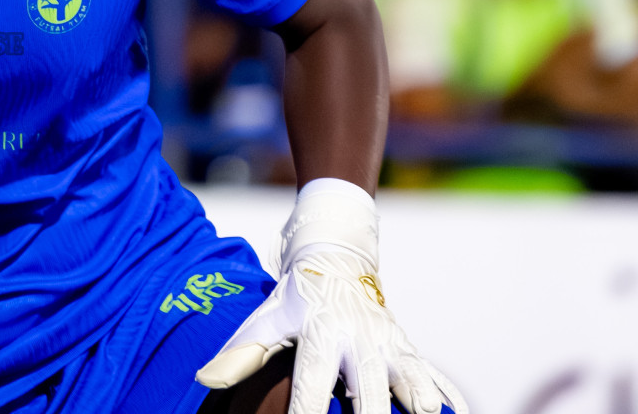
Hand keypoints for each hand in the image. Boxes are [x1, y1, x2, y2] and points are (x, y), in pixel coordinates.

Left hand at [196, 179, 467, 413]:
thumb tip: (204, 379)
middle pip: (372, 393)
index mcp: (320, 335)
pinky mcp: (410, 349)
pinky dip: (451, 398)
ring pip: (414, 384)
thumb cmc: (294, 298)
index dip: (309, 412)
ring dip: (421, 406)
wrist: (336, 256)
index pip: (313, 385)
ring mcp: (391, 345)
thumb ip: (239, 354)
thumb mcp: (265, 320)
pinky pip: (439, 378)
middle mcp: (360, 341)